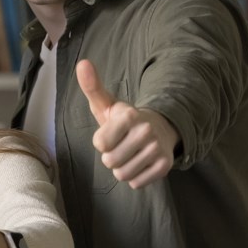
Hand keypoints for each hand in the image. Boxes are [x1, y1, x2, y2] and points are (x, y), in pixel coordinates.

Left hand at [77, 59, 179, 188]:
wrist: (159, 129)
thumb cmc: (124, 120)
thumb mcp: (107, 104)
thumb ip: (92, 87)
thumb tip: (82, 63)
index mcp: (129, 116)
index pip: (100, 144)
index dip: (102, 142)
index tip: (111, 133)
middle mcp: (146, 131)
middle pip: (110, 161)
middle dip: (111, 157)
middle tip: (122, 145)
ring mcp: (158, 148)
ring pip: (122, 174)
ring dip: (122, 168)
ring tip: (130, 154)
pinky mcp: (165, 165)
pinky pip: (136, 183)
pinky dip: (135, 177)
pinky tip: (141, 162)